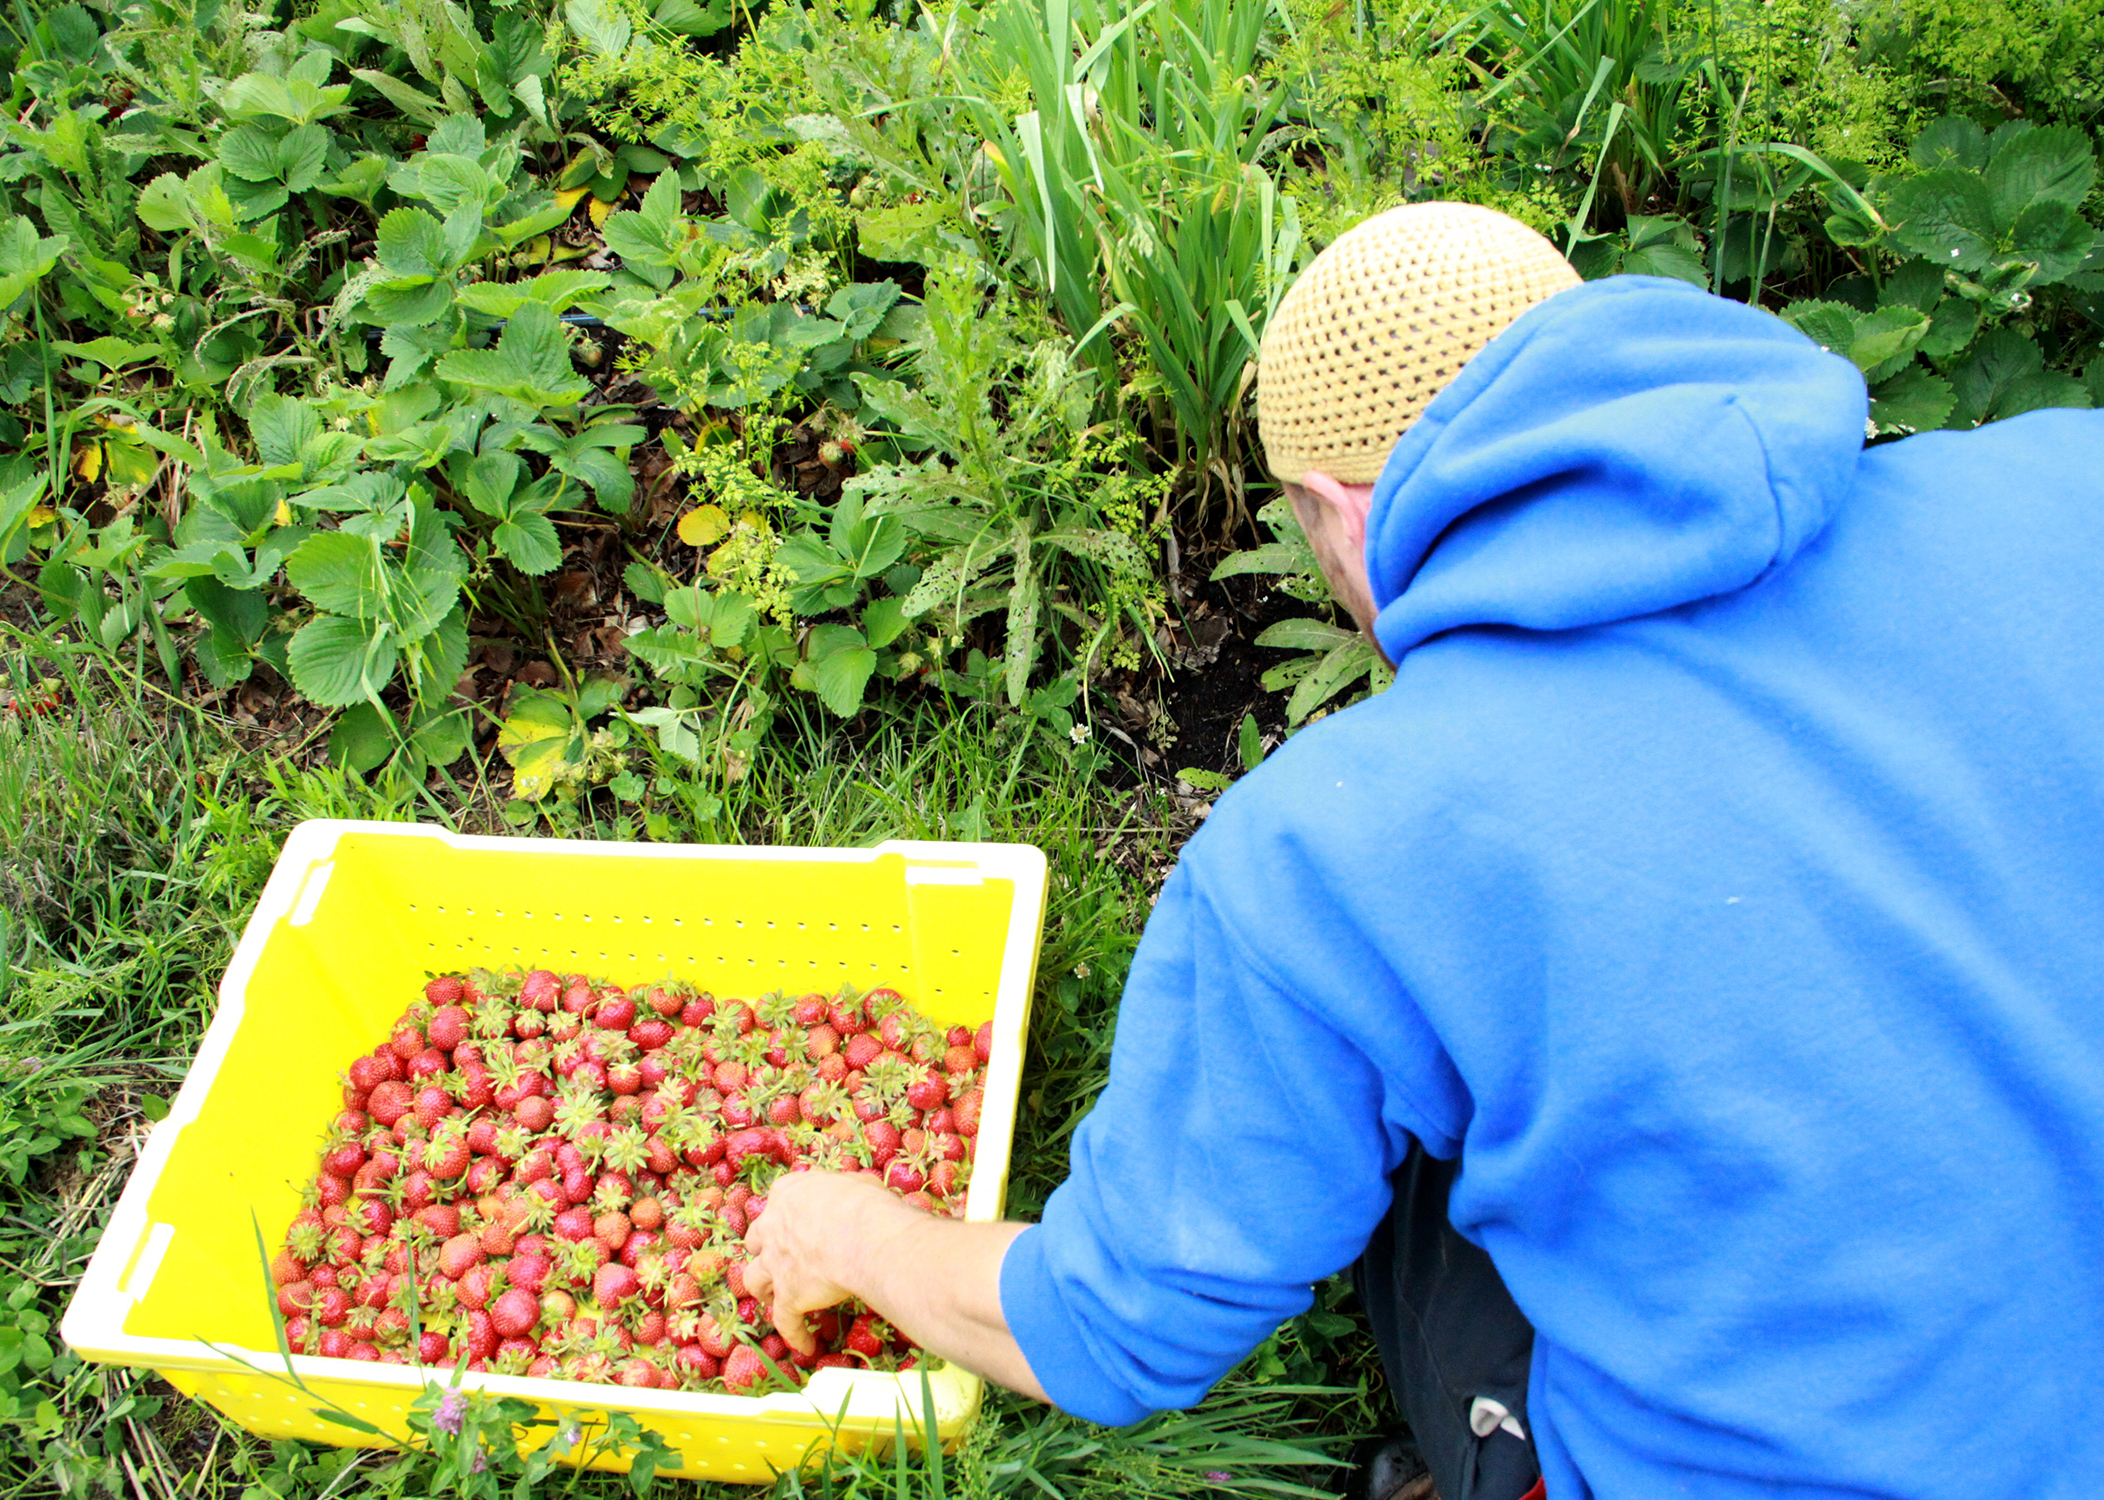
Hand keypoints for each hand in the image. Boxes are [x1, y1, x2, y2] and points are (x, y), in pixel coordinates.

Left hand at [745, 1170, 920, 1355]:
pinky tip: (806, 1347)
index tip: (797, 1222)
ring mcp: (775, 1264)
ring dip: (763, 1288)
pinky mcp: (788, 1296)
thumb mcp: (858, 1183)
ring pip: (754, 1279)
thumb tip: (861, 1194)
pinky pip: (785, 1321)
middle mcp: (773, 1227)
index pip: (778, 1201)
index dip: (786, 1215)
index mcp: (788, 1194)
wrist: (863, 1235)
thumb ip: (848, 1189)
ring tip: (773, 1298)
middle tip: (780, 1259)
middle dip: (766, 1249)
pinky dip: (795, 1334)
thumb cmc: (866, 1204)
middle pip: (757, 1240)